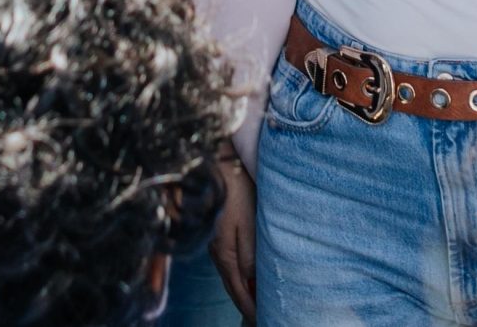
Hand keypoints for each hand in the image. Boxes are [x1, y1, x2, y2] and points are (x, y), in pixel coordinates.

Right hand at [209, 150, 256, 320]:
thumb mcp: (249, 224)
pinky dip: (238, 275)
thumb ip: (250, 254)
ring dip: (242, 289)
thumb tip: (250, 279)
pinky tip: (247, 277)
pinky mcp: (218, 235)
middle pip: (232, 285)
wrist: (223, 166)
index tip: (261, 320)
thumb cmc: (239, 193)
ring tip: (257, 302)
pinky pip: (229, 263)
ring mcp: (215, 244)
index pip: (238, 289)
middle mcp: (216, 252)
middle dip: (245, 303)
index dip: (249, 307)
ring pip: (230, 275)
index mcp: (224, 253)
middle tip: (260, 317)